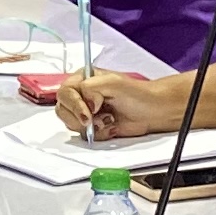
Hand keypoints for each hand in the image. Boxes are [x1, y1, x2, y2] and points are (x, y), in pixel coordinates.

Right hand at [53, 68, 190, 138]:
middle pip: (63, 109)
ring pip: (71, 124)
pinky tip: (109, 126)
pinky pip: (84, 135)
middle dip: (79, 117)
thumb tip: (86, 102)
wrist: (152, 112)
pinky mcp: (92, 127)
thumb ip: (92, 87)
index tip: (87, 114)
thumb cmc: (138, 94)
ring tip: (106, 120)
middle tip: (94, 120)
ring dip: (89, 126)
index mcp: (83, 79)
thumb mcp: (114, 83)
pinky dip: (97, 134)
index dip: (74, 105)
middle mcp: (81, 95)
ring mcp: (86, 112)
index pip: (65, 92)